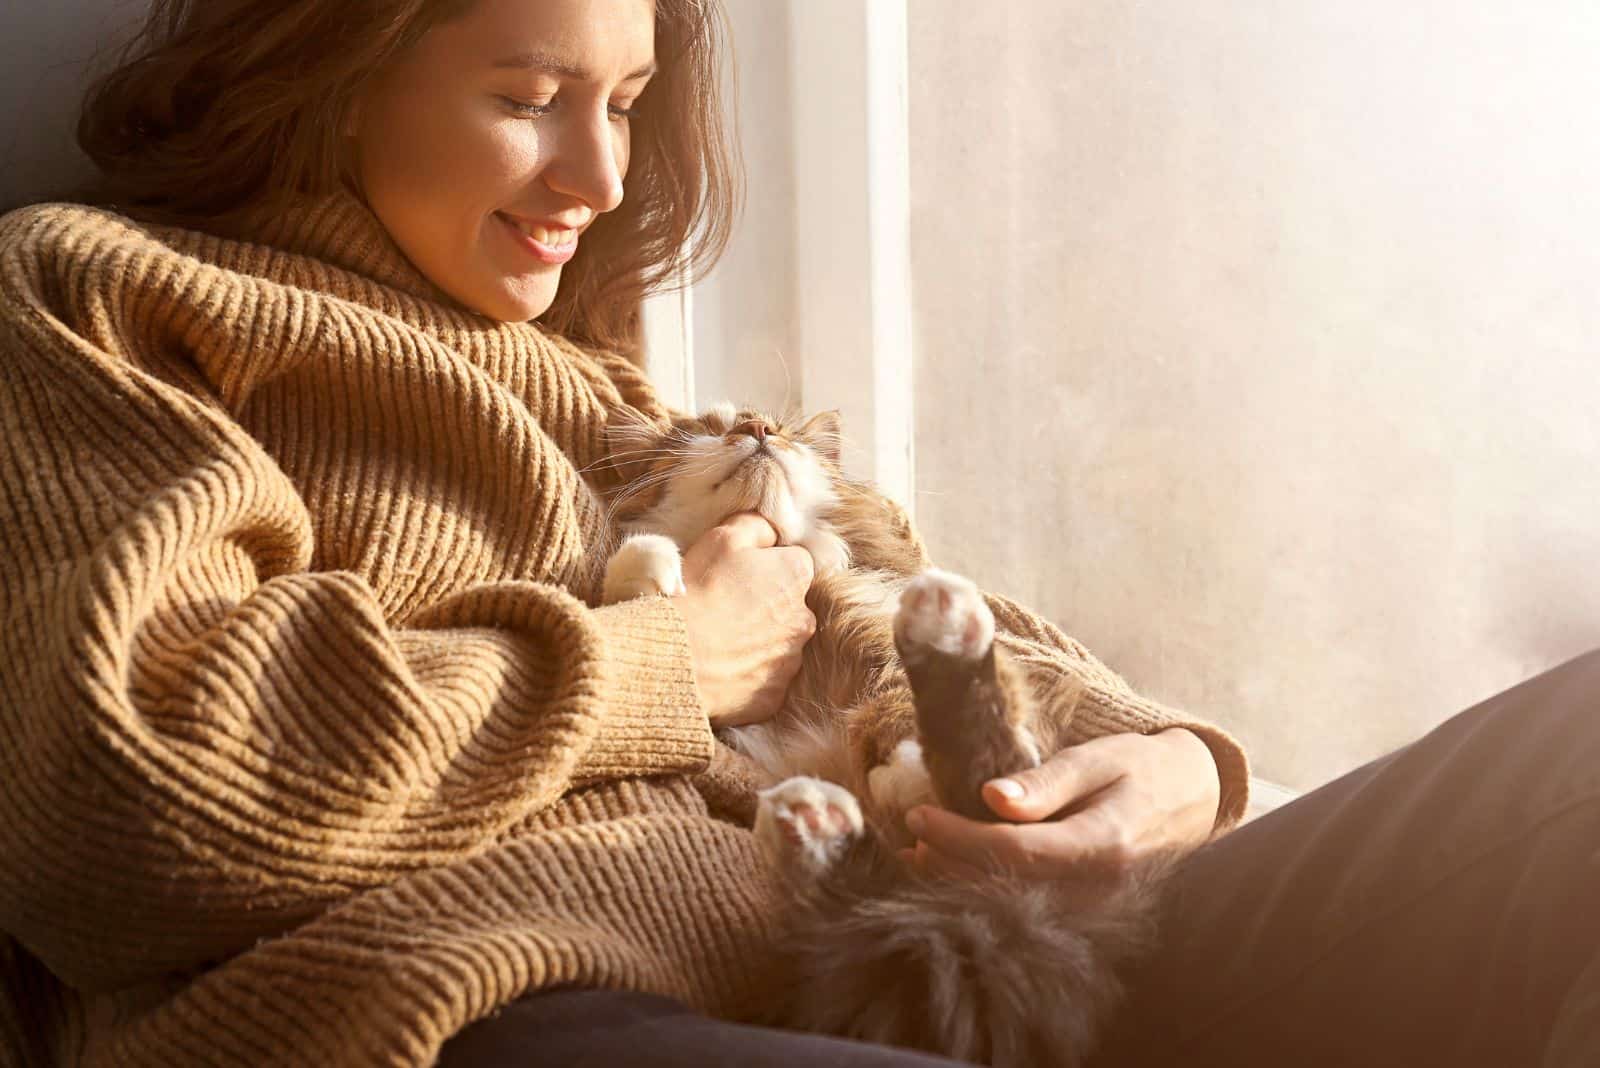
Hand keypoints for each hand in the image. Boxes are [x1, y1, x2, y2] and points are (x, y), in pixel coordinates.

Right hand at [674, 513, 815, 726]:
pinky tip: (720, 667)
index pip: (793, 563)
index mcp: (797, 576)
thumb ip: (758, 526)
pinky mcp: (773, 697)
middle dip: (764, 605)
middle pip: (788, 606)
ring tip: (717, 640)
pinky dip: (746, 675)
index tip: (735, 575)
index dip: (763, 566)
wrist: (674, 655)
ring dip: (756, 641)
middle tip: (723, 608)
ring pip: (777, 645)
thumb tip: (774, 531)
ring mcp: (791, 662)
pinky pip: (763, 681)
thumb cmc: (698, 590)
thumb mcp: (724, 537)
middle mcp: (805, 619)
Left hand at [902, 729, 1220, 899]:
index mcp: (1104, 845)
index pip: (1014, 850)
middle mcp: (1101, 889)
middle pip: (1006, 886)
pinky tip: (957, 872)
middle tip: (911, 836)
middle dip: (950, 863)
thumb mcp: (1097, 758)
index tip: (918, 815)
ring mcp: (1098, 909)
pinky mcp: (1090, 914)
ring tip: (920, 854)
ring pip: (1013, 905)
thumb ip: (1047, 782)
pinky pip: (1029, 907)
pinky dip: (988, 889)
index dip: (959, 836)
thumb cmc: (1142, 768)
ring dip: (962, 882)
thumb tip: (991, 798)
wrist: (1194, 797)